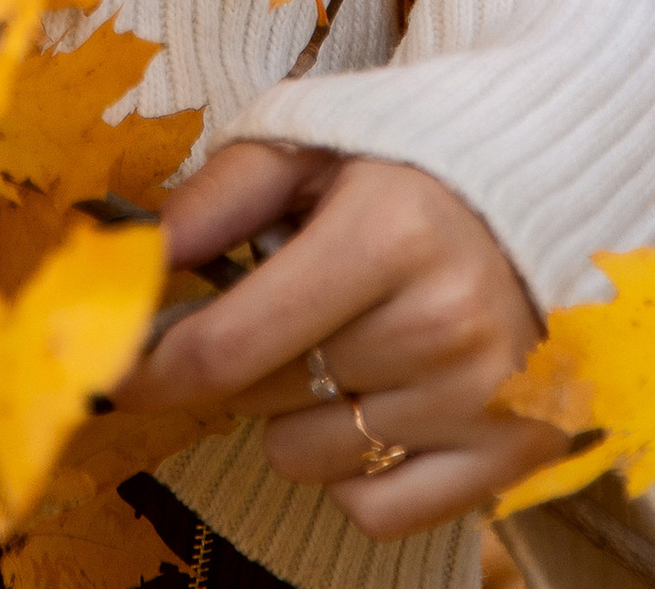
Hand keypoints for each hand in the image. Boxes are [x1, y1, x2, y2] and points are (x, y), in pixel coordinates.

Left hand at [109, 139, 569, 533]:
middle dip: (243, 354)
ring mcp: (481, 401)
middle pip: (264, 396)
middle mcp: (441, 326)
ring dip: (300, 409)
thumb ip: (214, 199)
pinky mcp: (512, 455)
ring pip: (306, 456)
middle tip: (282, 302)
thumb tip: (130, 263)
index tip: (109, 370)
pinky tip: (382, 394)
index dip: (149, 367)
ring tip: (352, 334)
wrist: (544, 184)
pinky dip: (355, 466)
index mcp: (388, 233)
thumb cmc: (408, 158)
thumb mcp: (308, 145)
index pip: (230, 346)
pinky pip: (374, 509)